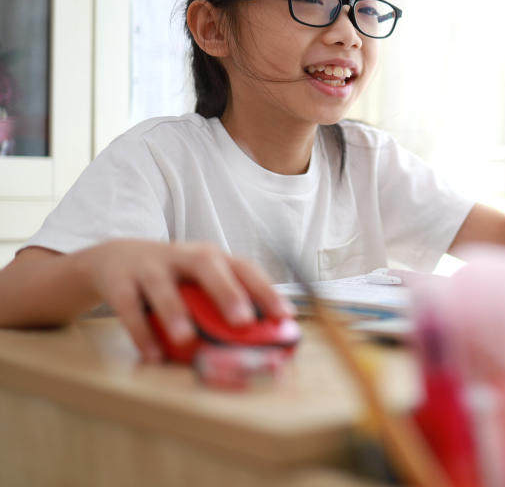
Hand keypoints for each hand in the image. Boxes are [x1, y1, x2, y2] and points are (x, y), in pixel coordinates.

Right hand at [78, 240, 292, 361]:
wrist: (114, 258)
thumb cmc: (172, 276)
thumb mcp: (199, 280)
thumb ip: (227, 301)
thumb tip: (265, 335)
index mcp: (210, 257)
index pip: (243, 267)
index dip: (265, 290)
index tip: (284, 315)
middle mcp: (182, 256)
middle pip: (206, 266)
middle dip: (226, 292)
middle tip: (241, 321)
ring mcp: (149, 266)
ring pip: (162, 287)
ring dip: (175, 314)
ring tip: (187, 340)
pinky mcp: (119, 281)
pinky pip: (129, 307)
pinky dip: (141, 332)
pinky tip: (153, 354)